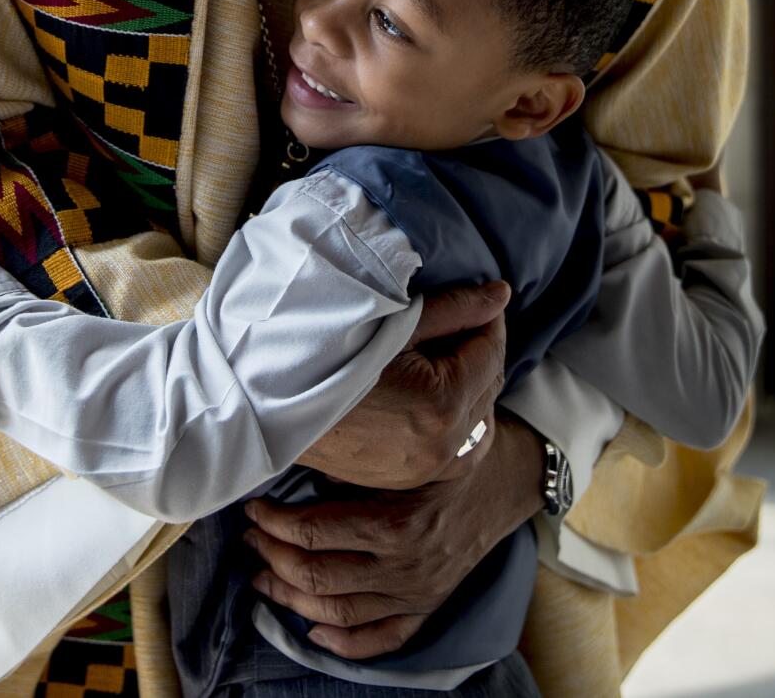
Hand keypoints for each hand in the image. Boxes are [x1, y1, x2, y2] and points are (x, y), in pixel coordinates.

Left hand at [242, 414, 545, 658]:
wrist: (508, 481)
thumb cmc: (453, 456)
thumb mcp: (409, 451)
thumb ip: (359, 464)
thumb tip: (301, 465)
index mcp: (395, 524)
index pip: (314, 532)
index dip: (273, 523)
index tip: (253, 509)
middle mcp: (404, 566)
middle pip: (317, 576)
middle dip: (273, 558)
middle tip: (251, 540)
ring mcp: (415, 593)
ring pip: (338, 612)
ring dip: (292, 599)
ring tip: (263, 578)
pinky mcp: (426, 606)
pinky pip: (381, 639)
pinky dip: (343, 643)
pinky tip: (313, 631)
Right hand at [294, 281, 510, 488]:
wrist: (273, 407)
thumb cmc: (328, 356)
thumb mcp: (396, 325)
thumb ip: (455, 310)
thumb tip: (501, 294)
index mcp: (442, 404)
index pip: (490, 352)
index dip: (489, 319)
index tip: (479, 300)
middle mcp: (441, 446)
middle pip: (488, 386)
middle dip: (479, 352)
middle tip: (458, 323)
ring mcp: (424, 469)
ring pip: (477, 420)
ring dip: (472, 387)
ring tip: (445, 357)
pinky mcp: (408, 479)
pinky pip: (456, 449)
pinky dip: (458, 420)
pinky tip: (436, 396)